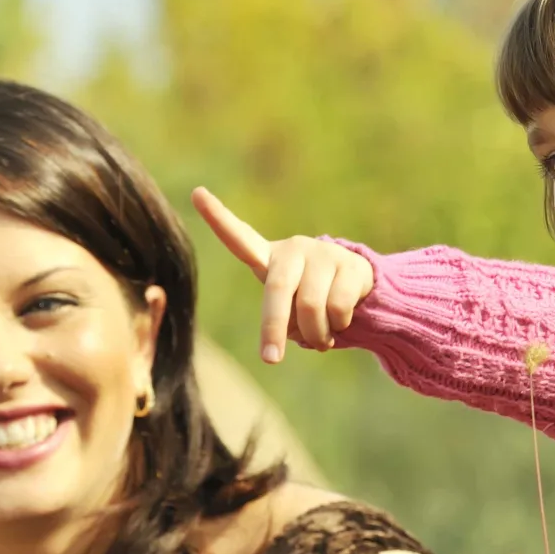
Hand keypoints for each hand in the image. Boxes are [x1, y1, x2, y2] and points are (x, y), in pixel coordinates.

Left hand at [192, 187, 372, 362]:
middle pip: (276, 289)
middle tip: (270, 359)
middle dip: (272, 328)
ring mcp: (323, 254)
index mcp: (268, 258)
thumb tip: (291, 332)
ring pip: (310, 307)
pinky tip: (339, 325)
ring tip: (320, 341)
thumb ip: (281, 316)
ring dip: (315, 336)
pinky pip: (337, 308)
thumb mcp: (287, 306)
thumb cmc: (308, 299)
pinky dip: (336, 328)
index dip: (218, 218)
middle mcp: (293, 249)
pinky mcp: (350, 263)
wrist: (357, 287)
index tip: (197, 194)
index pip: (239, 238)